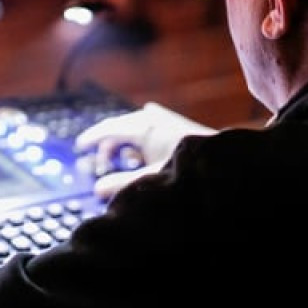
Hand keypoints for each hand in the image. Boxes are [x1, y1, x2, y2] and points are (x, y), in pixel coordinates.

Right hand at [75, 101, 216, 198]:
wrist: (226, 164)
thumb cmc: (188, 170)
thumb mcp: (151, 180)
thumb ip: (122, 184)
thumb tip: (98, 188)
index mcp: (143, 127)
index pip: (108, 128)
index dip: (92, 138)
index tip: (80, 146)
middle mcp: (152, 119)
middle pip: (120, 127)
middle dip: (108, 145)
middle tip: (102, 165)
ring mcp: (166, 120)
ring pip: (135, 126)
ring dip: (126, 143)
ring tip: (124, 161)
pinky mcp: (177, 126)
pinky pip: (150, 126)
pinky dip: (141, 137)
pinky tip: (145, 148)